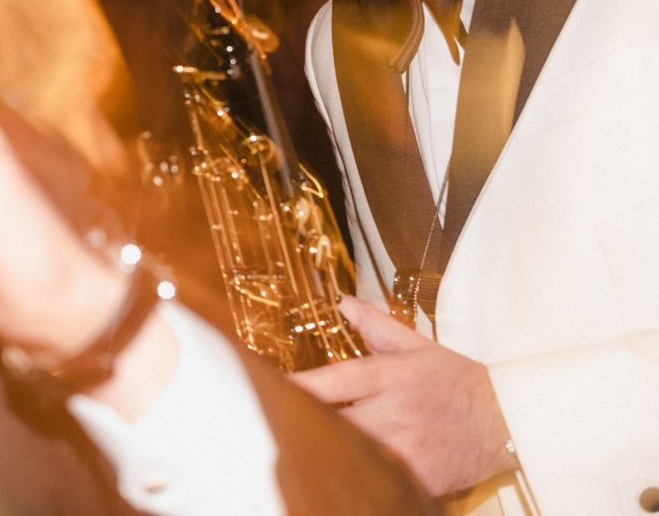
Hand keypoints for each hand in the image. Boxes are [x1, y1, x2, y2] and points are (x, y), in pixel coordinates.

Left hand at [291, 295, 516, 495]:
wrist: (511, 418)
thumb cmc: (459, 381)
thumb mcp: (418, 346)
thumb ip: (375, 324)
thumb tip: (342, 301)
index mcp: (390, 375)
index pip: (335, 380)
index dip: (299, 386)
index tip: (269, 388)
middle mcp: (395, 411)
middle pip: (337, 422)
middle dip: (305, 426)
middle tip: (271, 427)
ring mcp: (408, 446)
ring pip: (355, 454)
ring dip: (328, 453)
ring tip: (295, 454)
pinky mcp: (421, 476)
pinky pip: (382, 480)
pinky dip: (361, 478)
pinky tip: (338, 478)